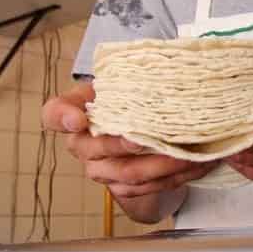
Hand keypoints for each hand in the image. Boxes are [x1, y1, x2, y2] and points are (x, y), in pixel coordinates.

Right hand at [41, 82, 216, 220]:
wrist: (136, 131)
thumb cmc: (129, 101)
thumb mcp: (125, 81)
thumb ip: (134, 73)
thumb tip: (171, 63)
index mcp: (76, 112)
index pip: (54, 113)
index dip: (63, 117)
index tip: (78, 119)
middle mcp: (82, 145)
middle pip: (99, 149)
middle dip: (126, 145)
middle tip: (151, 138)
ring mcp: (101, 170)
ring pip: (128, 173)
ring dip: (162, 166)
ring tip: (190, 154)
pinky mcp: (122, 188)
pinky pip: (148, 188)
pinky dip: (176, 177)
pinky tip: (198, 165)